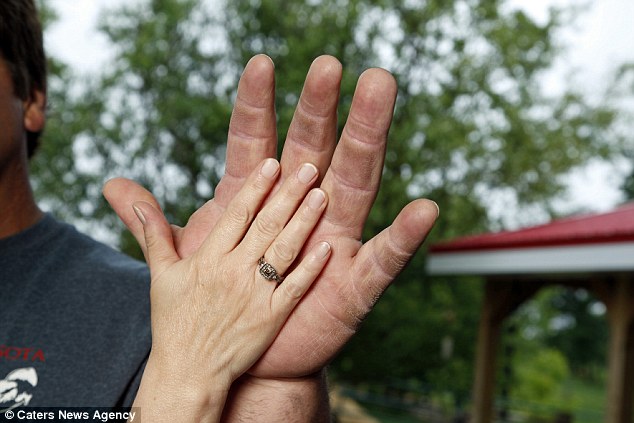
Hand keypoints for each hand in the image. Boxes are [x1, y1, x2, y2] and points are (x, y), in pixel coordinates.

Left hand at [104, 55, 437, 376]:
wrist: (243, 357)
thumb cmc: (222, 300)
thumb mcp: (187, 258)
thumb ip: (155, 222)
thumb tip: (112, 186)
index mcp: (260, 202)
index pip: (257, 142)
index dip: (258, 105)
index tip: (260, 63)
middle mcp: (303, 210)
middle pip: (316, 149)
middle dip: (322, 108)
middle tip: (331, 66)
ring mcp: (333, 241)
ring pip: (353, 185)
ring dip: (365, 141)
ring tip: (379, 96)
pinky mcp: (353, 284)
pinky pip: (382, 259)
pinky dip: (402, 236)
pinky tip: (423, 209)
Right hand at [130, 159, 330, 421]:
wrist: (188, 373)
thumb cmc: (173, 322)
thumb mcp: (160, 276)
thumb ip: (153, 234)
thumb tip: (130, 198)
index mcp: (208, 259)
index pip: (237, 214)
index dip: (256, 187)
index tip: (273, 163)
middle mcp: (233, 272)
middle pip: (265, 225)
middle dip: (288, 194)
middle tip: (308, 167)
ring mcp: (255, 295)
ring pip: (283, 251)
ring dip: (304, 221)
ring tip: (321, 194)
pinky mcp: (272, 317)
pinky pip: (295, 287)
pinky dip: (312, 267)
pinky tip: (327, 246)